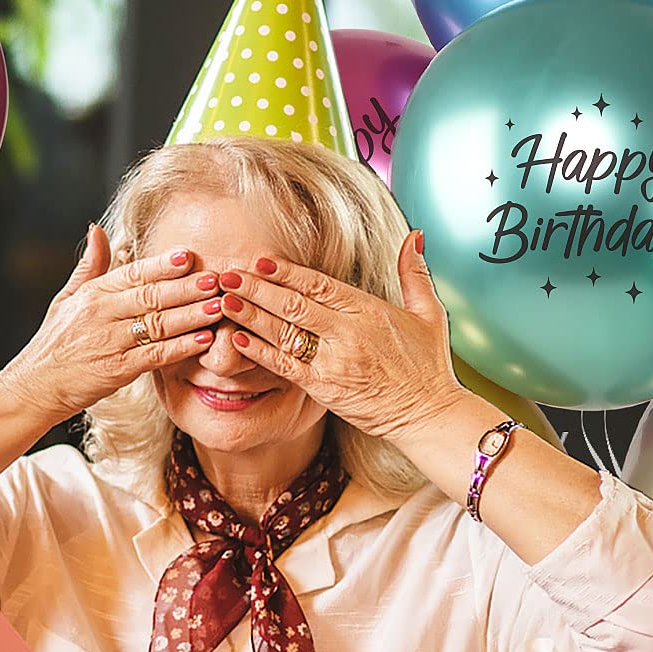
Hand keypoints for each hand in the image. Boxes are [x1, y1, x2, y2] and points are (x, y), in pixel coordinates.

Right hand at [0, 225, 225, 424]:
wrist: (35, 386)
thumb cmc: (54, 343)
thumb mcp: (66, 299)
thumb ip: (89, 266)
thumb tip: (98, 230)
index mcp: (92, 294)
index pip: (133, 273)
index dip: (162, 264)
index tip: (190, 256)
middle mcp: (100, 315)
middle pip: (151, 296)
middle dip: (187, 287)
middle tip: (217, 278)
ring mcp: (109, 343)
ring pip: (157, 324)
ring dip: (191, 315)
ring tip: (218, 306)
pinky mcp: (116, 370)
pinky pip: (155, 355)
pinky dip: (180, 348)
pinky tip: (203, 340)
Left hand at [215, 232, 460, 440]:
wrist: (428, 415)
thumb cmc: (428, 366)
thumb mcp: (429, 313)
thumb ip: (414, 274)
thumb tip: (413, 236)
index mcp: (369, 309)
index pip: (318, 284)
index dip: (285, 272)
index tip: (258, 260)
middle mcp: (348, 332)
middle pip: (293, 303)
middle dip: (256, 288)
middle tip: (226, 275)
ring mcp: (333, 360)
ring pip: (283, 331)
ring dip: (250, 314)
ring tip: (223, 300)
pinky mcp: (323, 388)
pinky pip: (283, 366)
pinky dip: (258, 351)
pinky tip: (236, 338)